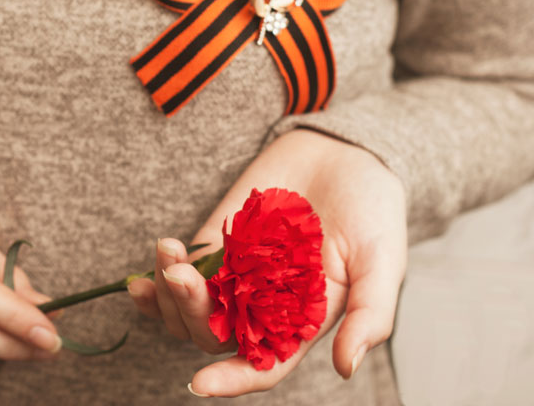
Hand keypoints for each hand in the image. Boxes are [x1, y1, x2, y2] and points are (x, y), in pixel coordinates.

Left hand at [128, 129, 406, 396]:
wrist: (345, 155)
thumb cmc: (373, 210)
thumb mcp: (382, 262)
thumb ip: (369, 315)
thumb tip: (347, 367)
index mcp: (301, 322)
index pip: (262, 365)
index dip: (232, 379)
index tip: (200, 383)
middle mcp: (262, 306)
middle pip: (212, 334)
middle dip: (190, 312)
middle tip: (180, 276)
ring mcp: (235, 274)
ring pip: (188, 307)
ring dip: (167, 291)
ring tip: (168, 250)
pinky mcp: (217, 243)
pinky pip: (180, 271)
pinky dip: (158, 272)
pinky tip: (154, 258)